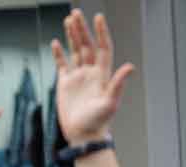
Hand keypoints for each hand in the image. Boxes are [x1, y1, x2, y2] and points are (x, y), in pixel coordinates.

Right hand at [51, 10, 133, 145]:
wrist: (83, 134)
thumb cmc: (98, 121)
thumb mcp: (110, 102)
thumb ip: (118, 84)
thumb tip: (129, 67)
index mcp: (102, 74)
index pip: (102, 47)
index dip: (101, 32)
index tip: (98, 18)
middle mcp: (90, 72)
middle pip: (86, 45)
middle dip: (82, 29)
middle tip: (76, 14)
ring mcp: (78, 77)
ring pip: (75, 51)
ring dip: (72, 36)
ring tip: (68, 21)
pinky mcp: (65, 84)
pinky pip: (62, 64)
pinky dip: (59, 54)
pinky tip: (56, 43)